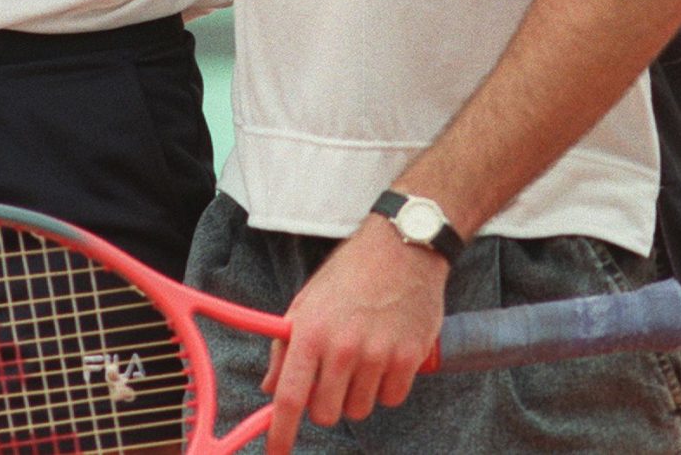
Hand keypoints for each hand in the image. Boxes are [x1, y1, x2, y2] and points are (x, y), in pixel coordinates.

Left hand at [262, 218, 447, 454]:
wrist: (403, 246)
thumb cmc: (350, 273)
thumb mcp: (307, 301)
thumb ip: (285, 347)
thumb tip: (270, 388)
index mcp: (311, 332)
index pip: (290, 397)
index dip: (281, 432)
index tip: (276, 452)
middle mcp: (343, 347)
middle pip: (327, 413)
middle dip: (326, 404)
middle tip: (333, 378)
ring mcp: (379, 354)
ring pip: (360, 409)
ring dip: (358, 394)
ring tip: (364, 357)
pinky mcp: (410, 357)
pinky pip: (392, 398)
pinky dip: (388, 386)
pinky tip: (387, 355)